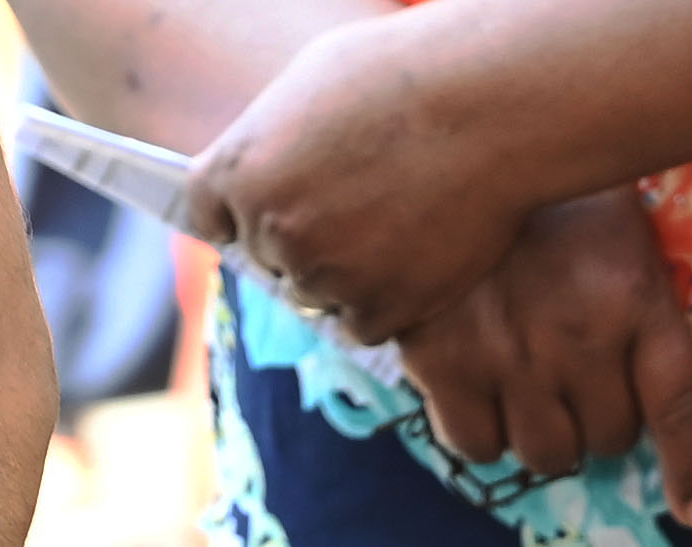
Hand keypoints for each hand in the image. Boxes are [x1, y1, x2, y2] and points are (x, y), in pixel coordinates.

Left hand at [184, 17, 519, 342]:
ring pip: (318, 296)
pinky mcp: (379, 312)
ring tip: (392, 229)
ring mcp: (327, 276)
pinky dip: (384, 303)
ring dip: (344, 276)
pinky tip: (413, 259)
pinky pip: (364, 324)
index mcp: (242, 169)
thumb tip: (268, 175)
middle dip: (302, 242)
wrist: (482, 109)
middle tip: (353, 212)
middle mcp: (274, 230)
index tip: (269, 210)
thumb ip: (273, 143)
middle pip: (271, 259)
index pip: (210, 215)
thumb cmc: (401, 77)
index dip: (238, 214)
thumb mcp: (308, 86)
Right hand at [399, 190, 691, 512]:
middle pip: (608, 439)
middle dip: (597, 420)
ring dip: (543, 432)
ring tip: (525, 381)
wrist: (432, 145)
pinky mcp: (447, 363)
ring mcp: (512, 354)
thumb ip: (639, 288)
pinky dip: (483, 432)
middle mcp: (579, 333)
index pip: (676, 401)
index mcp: (632, 289)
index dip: (689, 465)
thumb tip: (656, 383)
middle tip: (573, 377)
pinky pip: (480, 447)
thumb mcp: (610, 213)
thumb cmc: (537, 188)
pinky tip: (477, 388)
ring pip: (548, 454)